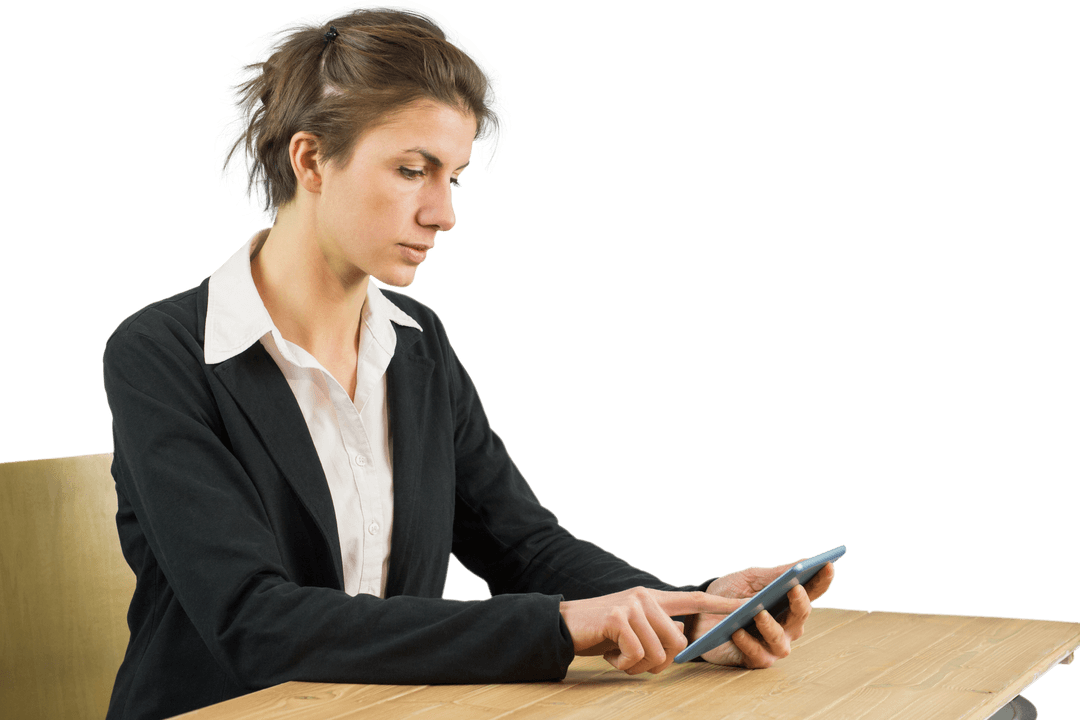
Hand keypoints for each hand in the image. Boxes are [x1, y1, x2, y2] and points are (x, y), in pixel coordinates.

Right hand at [559, 587, 746, 675]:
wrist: (563, 626)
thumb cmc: (600, 633)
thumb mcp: (633, 628)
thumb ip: (658, 628)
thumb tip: (682, 637)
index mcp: (654, 598)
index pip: (695, 600)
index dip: (722, 606)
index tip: (749, 605)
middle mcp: (646, 596)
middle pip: (678, 642)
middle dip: (660, 663)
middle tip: (634, 662)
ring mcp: (632, 605)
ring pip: (658, 652)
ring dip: (638, 666)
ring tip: (619, 657)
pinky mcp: (617, 617)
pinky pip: (637, 655)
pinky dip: (623, 665)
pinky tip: (610, 655)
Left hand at [685, 560, 834, 668]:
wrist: (699, 613)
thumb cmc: (728, 594)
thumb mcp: (749, 578)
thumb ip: (775, 573)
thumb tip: (803, 562)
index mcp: (788, 602)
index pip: (812, 592)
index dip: (822, 579)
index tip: (827, 565)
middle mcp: (787, 625)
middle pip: (801, 616)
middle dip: (800, 603)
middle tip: (793, 588)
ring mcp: (772, 645)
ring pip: (781, 641)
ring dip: (770, 627)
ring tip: (758, 613)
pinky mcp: (755, 659)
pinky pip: (757, 655)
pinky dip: (747, 643)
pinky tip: (736, 632)